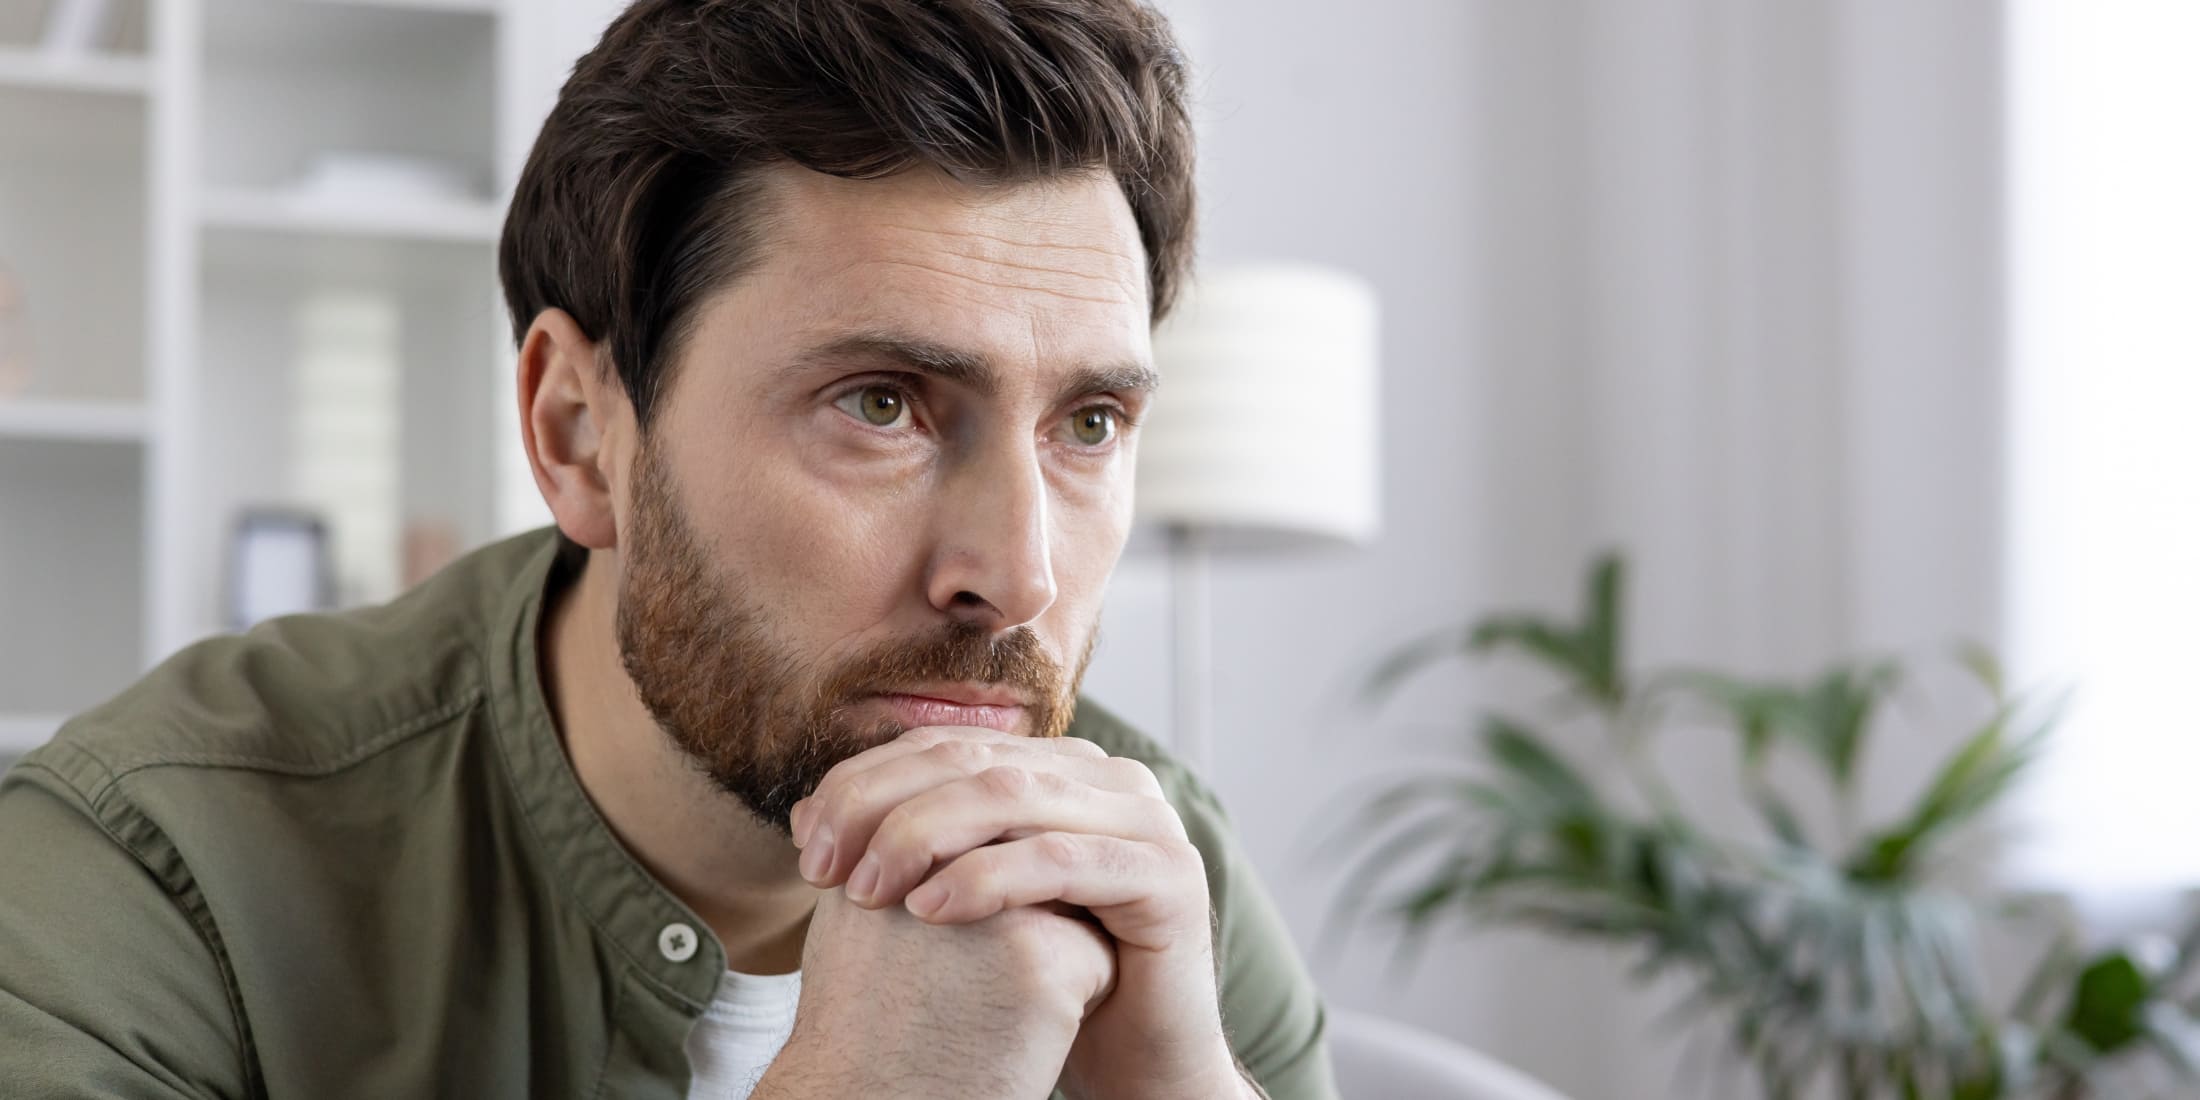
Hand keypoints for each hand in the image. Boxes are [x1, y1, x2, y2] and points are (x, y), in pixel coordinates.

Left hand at [788, 726, 1244, 1098]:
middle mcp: (1107, 777)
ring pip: (1012, 797)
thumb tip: (804, 814)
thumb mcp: (966, 905)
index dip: (866, 781)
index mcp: (1059, 769)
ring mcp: (1146, 818)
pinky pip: (1063, 861)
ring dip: (924, 835)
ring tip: (866, 892)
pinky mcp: (1169, 874)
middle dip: (882, 807)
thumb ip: (906, 850)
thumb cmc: (1044, 986)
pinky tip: (931, 911)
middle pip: (973, 760)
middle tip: (824, 867)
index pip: (946, 745)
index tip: (806, 842)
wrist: (1139, 1062)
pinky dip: (989, 878)